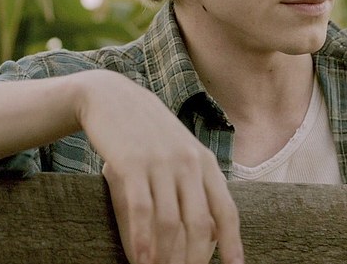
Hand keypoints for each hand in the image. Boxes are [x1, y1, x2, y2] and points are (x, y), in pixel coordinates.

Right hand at [72, 70, 243, 263]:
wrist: (113, 98)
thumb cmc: (148, 134)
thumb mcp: (181, 154)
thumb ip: (197, 187)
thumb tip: (214, 231)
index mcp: (204, 163)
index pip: (226, 209)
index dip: (233, 242)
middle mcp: (187, 163)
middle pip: (199, 224)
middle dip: (194, 259)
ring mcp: (160, 163)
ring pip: (170, 222)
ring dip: (166, 257)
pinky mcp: (131, 164)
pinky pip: (140, 210)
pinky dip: (141, 241)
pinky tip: (140, 260)